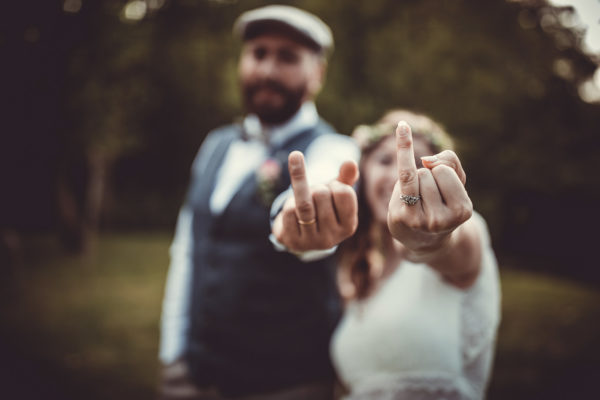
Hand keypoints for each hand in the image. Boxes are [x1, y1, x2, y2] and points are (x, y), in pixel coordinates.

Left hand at [272, 151, 358, 252]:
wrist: (300, 233)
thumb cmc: (322, 208)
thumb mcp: (335, 193)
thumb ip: (345, 177)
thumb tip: (350, 162)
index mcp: (348, 227)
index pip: (344, 193)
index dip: (335, 185)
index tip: (332, 190)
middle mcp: (332, 238)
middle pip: (321, 195)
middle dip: (316, 187)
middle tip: (314, 195)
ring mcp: (312, 242)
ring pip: (304, 204)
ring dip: (301, 190)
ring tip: (302, 191)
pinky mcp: (293, 241)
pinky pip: (288, 212)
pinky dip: (288, 204)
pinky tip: (293, 211)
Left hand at [388, 121, 471, 255]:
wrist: (424, 239)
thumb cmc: (442, 204)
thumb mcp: (456, 183)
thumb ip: (450, 162)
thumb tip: (427, 160)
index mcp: (462, 211)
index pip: (446, 172)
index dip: (441, 173)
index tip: (441, 190)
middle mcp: (442, 220)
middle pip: (429, 172)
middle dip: (427, 177)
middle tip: (427, 198)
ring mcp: (419, 221)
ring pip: (416, 174)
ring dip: (414, 181)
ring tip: (417, 200)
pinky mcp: (401, 218)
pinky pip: (402, 176)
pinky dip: (404, 148)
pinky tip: (403, 126)